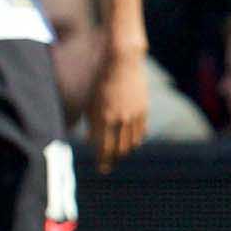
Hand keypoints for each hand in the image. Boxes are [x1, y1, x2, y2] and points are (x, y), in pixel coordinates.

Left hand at [84, 49, 148, 172]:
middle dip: (112, 159)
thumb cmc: (97, 78)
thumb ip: (88, 122)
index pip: (103, 148)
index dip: (102, 161)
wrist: (120, 60)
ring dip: (124, 152)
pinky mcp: (143, 110)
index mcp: (102, 117)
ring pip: (131, 142)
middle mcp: (119, 119)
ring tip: (117, 156)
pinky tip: (130, 144)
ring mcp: (133, 115)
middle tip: (108, 165)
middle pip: (118, 148)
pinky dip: (135, 141)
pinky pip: (141, 132)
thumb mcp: (87, 100)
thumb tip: (89, 141)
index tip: (101, 169)